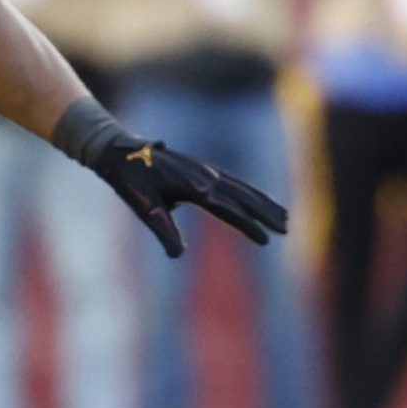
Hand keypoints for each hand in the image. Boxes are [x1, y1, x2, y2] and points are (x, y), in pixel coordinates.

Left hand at [55, 98, 288, 257]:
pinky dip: (249, 191)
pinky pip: (232, 181)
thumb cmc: (131, 181)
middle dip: (265, 213)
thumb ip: (163, 231)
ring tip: (284, 216)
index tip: (265, 241)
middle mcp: (204, 176)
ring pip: (241, 187)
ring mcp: (205, 170)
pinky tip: (258, 199)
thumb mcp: (145, 209)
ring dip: (263, 201)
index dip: (247, 226)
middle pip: (242, 197)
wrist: (120, 151)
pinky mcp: (201, 169)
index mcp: (193, 187)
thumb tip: (178, 255)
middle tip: (287, 230)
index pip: (227, 210)